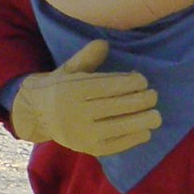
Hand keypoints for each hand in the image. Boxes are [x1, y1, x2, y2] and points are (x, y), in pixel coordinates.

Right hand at [7, 39, 162, 158]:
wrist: (38, 114)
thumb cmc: (62, 87)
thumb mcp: (70, 68)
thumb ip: (87, 56)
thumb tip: (104, 43)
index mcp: (72, 90)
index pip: (108, 86)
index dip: (129, 83)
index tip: (143, 80)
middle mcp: (76, 113)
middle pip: (117, 106)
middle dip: (140, 101)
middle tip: (153, 96)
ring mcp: (82, 134)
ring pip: (119, 127)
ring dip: (142, 121)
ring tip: (156, 116)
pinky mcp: (88, 149)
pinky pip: (115, 145)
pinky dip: (133, 138)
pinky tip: (145, 131)